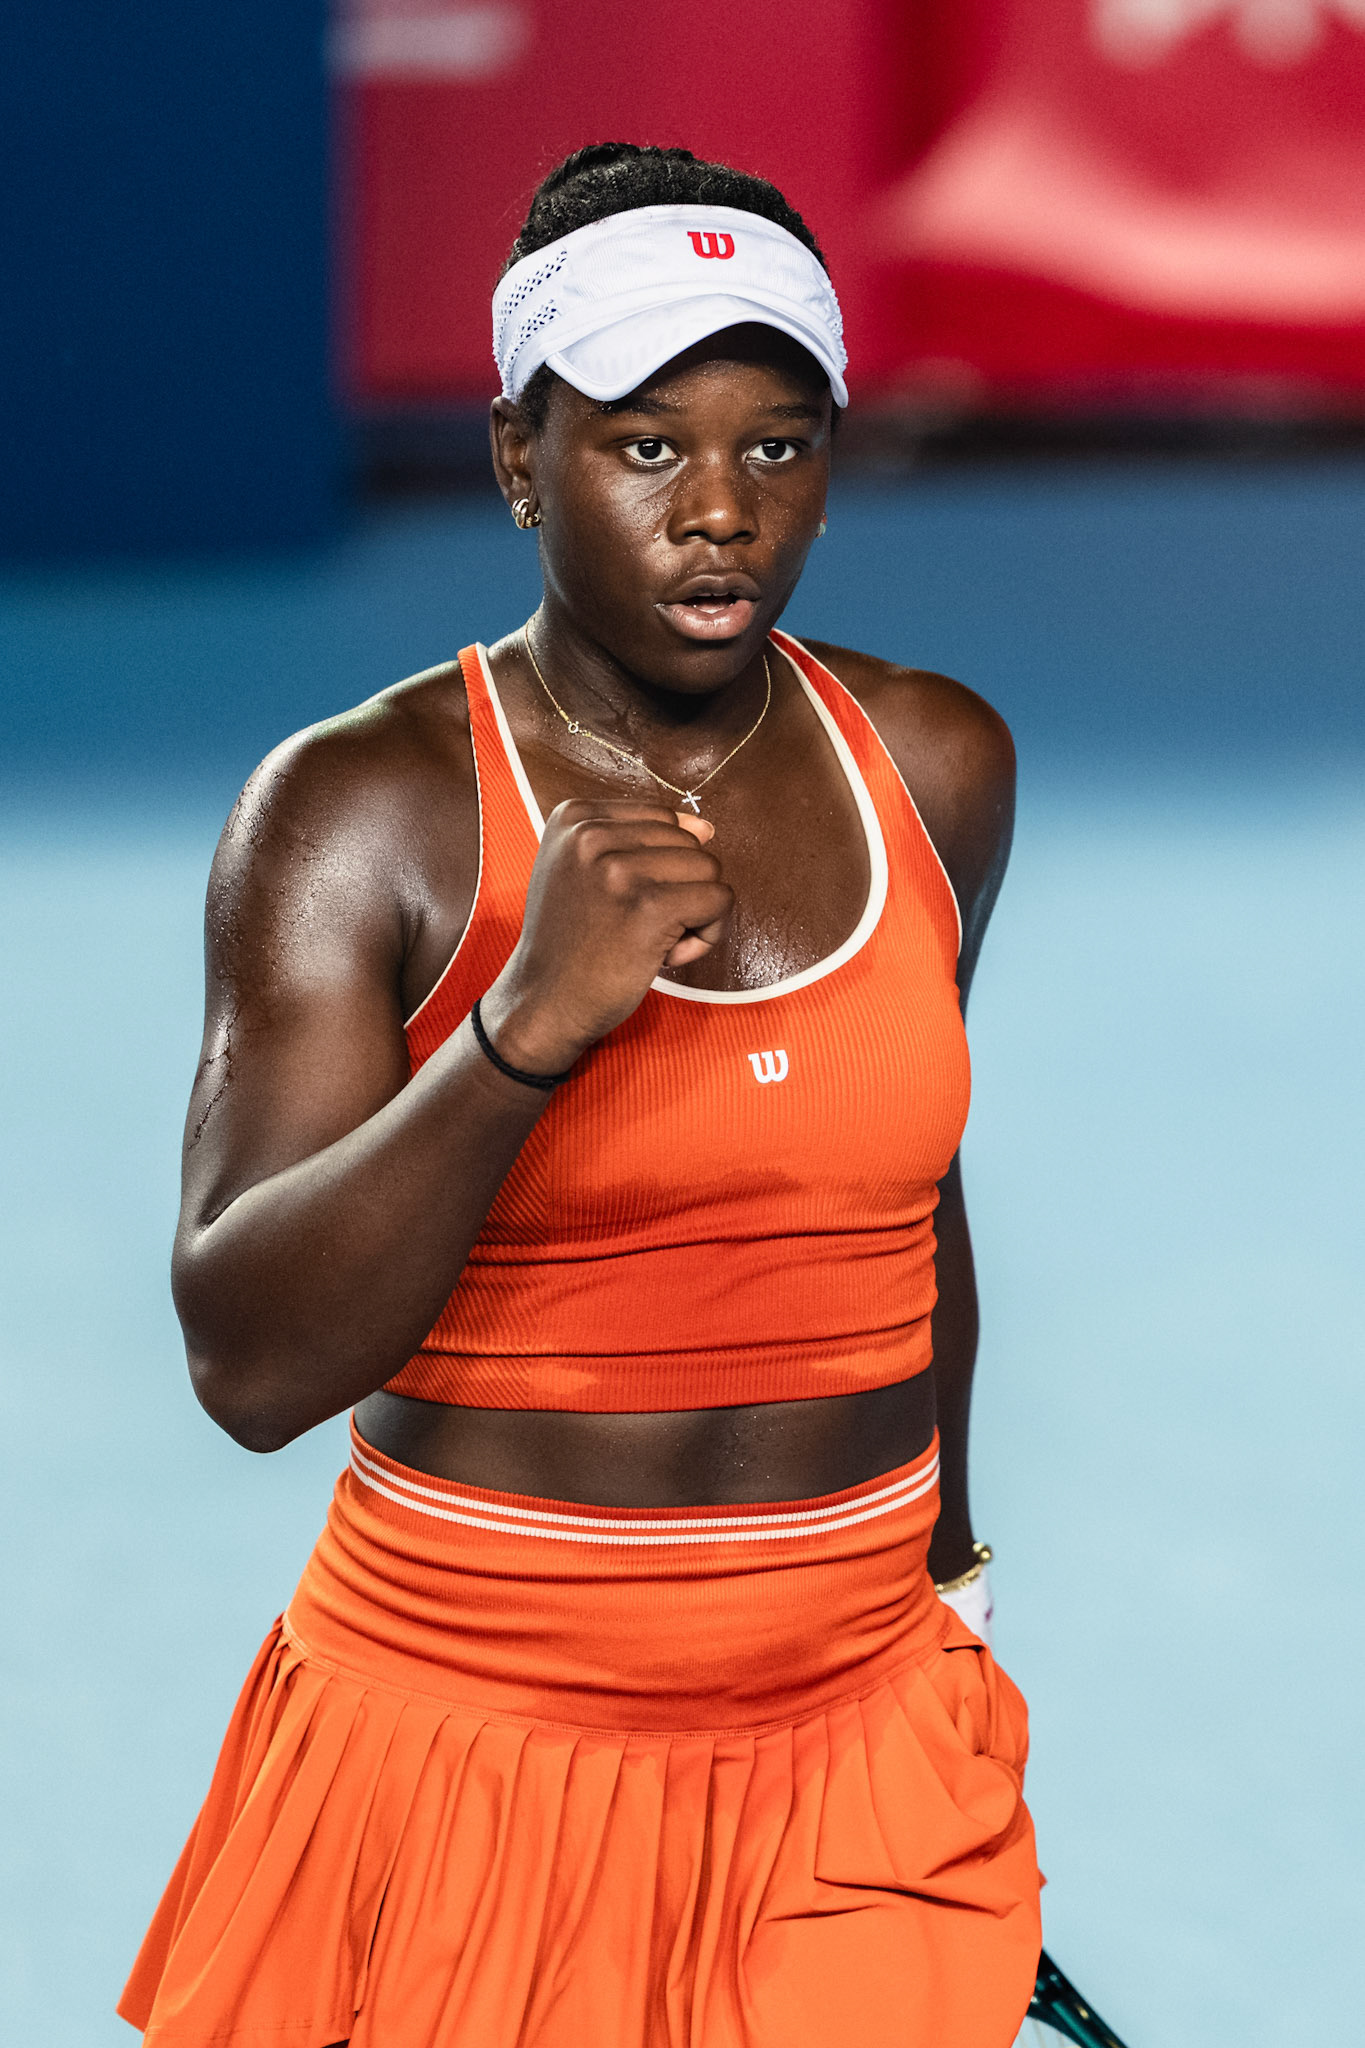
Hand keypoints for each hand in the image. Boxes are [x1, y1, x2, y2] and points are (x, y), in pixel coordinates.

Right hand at [479, 799, 732, 1073]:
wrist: (543, 1001)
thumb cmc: (571, 941)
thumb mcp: (582, 872)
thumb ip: (636, 843)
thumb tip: (706, 828)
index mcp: (574, 817)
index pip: (664, 820)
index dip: (660, 867)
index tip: (623, 902)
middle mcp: (591, 834)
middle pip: (689, 843)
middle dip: (679, 889)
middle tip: (635, 927)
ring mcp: (619, 870)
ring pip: (708, 870)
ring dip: (694, 913)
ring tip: (650, 940)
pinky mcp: (649, 907)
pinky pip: (718, 901)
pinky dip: (707, 934)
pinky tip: (667, 954)